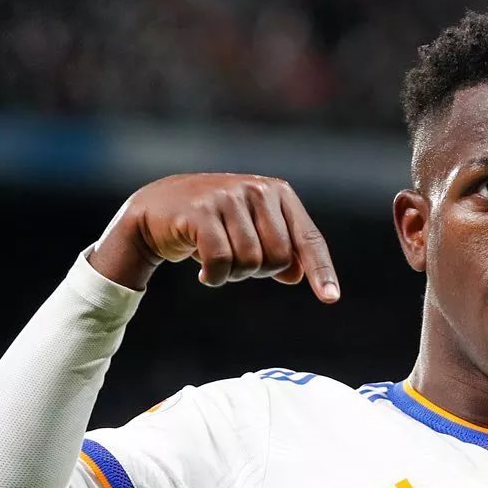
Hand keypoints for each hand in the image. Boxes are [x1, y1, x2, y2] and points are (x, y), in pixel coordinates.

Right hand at [89, 173, 338, 298]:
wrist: (156, 209)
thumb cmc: (213, 224)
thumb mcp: (250, 233)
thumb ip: (279, 251)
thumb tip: (296, 275)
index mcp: (278, 193)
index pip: (308, 239)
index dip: (321, 271)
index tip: (331, 298)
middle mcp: (257, 189)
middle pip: (279, 258)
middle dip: (259, 272)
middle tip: (236, 263)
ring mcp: (228, 196)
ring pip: (250, 262)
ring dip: (233, 275)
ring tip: (216, 262)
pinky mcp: (201, 211)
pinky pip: (222, 261)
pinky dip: (214, 277)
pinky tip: (202, 272)